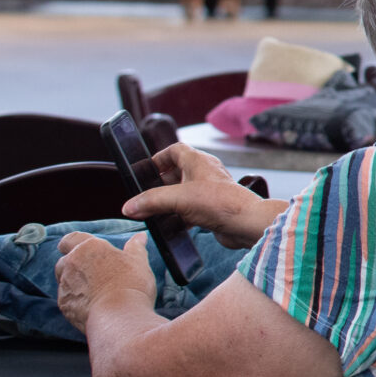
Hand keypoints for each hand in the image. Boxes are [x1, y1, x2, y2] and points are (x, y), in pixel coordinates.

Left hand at [56, 231, 156, 332]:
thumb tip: (140, 237)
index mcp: (88, 248)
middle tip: (96, 271)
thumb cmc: (130, 285)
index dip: (74, 243)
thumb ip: (136, 247)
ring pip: (64, 280)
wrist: (119, 317)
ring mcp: (65, 286)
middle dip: (75, 265)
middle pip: (65, 260)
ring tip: (96, 290)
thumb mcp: (138, 261)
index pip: (70, 239)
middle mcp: (71, 264)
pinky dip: (76, 300)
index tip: (83, 248)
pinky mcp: (64, 305)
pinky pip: (67, 299)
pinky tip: (93, 304)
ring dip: (75, 283)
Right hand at [123, 142, 279, 249]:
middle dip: (158, 185)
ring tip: (152, 212)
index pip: (175, 150)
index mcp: (198, 161)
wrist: (247, 223)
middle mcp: (205, 173)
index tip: (144, 171)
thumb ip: (151, 201)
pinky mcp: (212, 208)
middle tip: (144, 197)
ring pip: (182, 192)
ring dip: (167, 202)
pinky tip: (169, 225)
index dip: (158, 158)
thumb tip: (129, 206)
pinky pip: (189, 209)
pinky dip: (178, 215)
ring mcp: (209, 191)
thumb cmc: (222, 203)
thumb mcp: (179, 198)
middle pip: (175, 173)